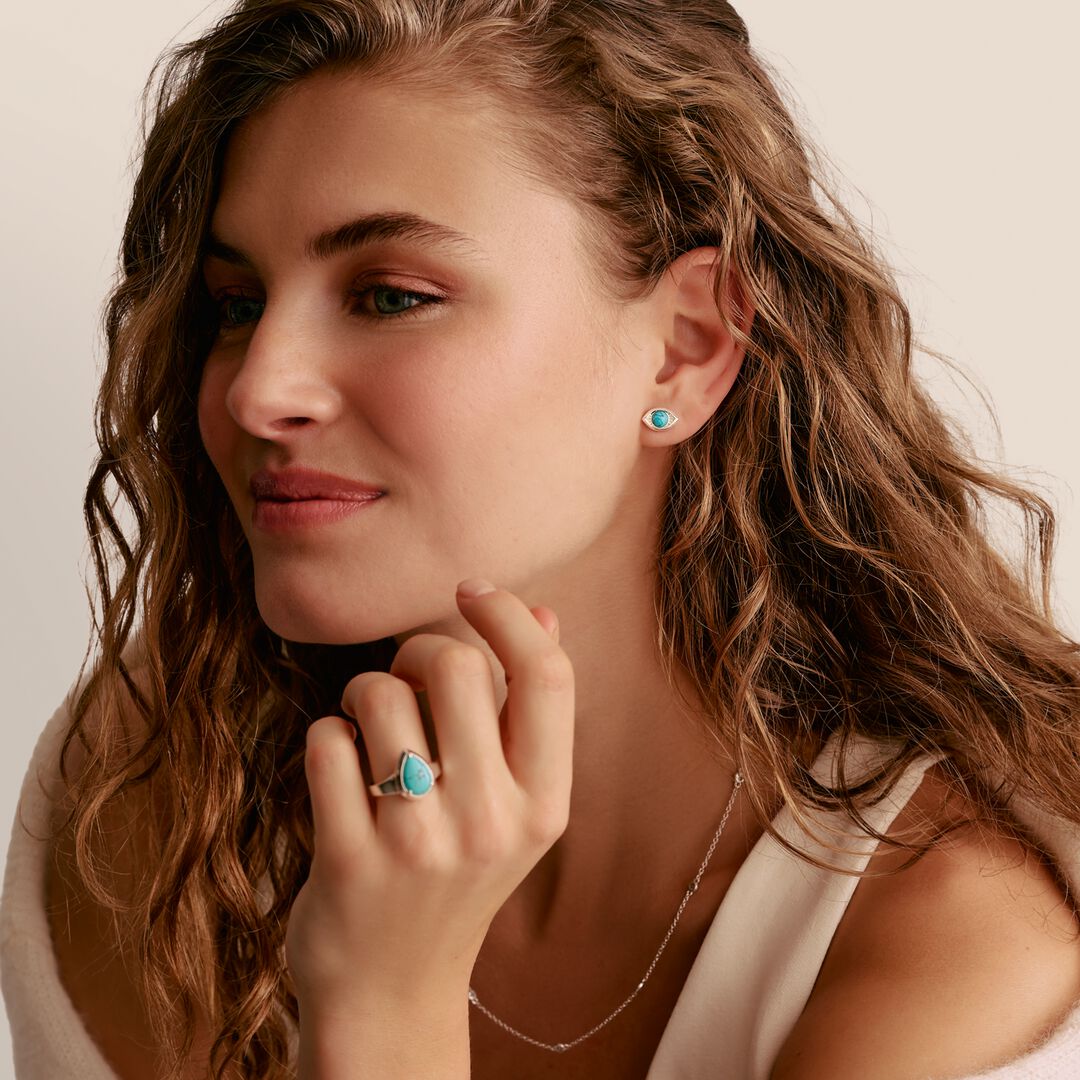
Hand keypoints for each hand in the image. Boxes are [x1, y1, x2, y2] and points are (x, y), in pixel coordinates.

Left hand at [285, 579, 574, 1016]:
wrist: (392, 989)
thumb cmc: (456, 875)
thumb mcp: (514, 805)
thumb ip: (530, 712)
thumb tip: (543, 614)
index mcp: (544, 805)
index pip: (547, 677)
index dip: (508, 616)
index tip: (472, 590)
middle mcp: (492, 824)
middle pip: (458, 667)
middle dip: (418, 651)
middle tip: (407, 680)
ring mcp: (419, 845)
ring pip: (381, 696)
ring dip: (364, 693)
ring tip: (369, 729)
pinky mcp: (349, 860)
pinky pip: (327, 741)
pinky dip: (327, 737)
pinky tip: (340, 770)